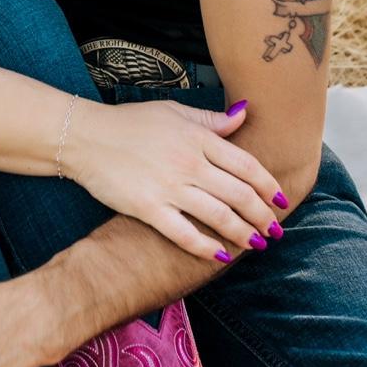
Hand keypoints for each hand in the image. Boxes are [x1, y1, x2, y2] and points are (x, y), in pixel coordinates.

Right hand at [62, 98, 283, 260]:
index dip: (269, 185)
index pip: (246, 165)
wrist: (85, 136)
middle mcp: (189, 163)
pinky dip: (205, 247)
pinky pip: (184, 233)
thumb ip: (210, 119)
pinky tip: (219, 255)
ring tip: (256, 244)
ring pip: (219, 216)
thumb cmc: (129, 122)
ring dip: (243, 234)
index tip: (281, 199)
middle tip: (275, 230)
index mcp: (198, 138)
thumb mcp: (172, 111)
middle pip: (239, 195)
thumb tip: (244, 114)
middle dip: (263, 216)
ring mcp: (169, 187)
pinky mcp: (149, 208)